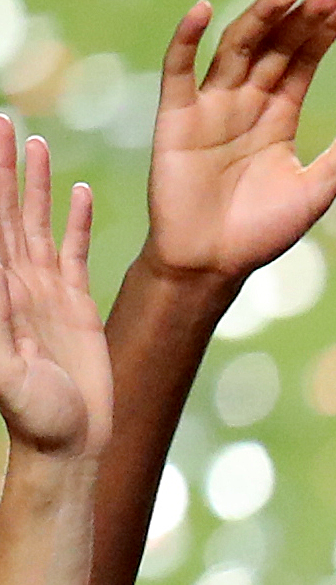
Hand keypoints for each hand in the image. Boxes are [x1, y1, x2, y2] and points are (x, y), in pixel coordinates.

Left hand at [0, 129, 110, 462]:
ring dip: (33, 182)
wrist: (68, 444)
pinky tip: (79, 192)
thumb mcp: (3, 371)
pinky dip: (77, 222)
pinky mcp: (76, 305)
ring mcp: (44, 291)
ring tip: (30, 140)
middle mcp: (15, 281)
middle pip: (4, 211)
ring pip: (36, 223)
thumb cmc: (31, 415)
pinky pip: (76, 253)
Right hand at [140, 0, 335, 286]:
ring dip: (260, 18)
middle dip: (304, 19)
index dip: (326, 30)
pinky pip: (179, 69)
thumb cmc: (264, 230)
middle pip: (276, 48)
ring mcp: (210, 105)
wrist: (211, 262)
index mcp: (280, 116)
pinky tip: (206, 11)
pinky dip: (187, 39)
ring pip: (236, 50)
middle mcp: (246, 102)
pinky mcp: (176, 117)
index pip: (305, 61)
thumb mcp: (318, 188)